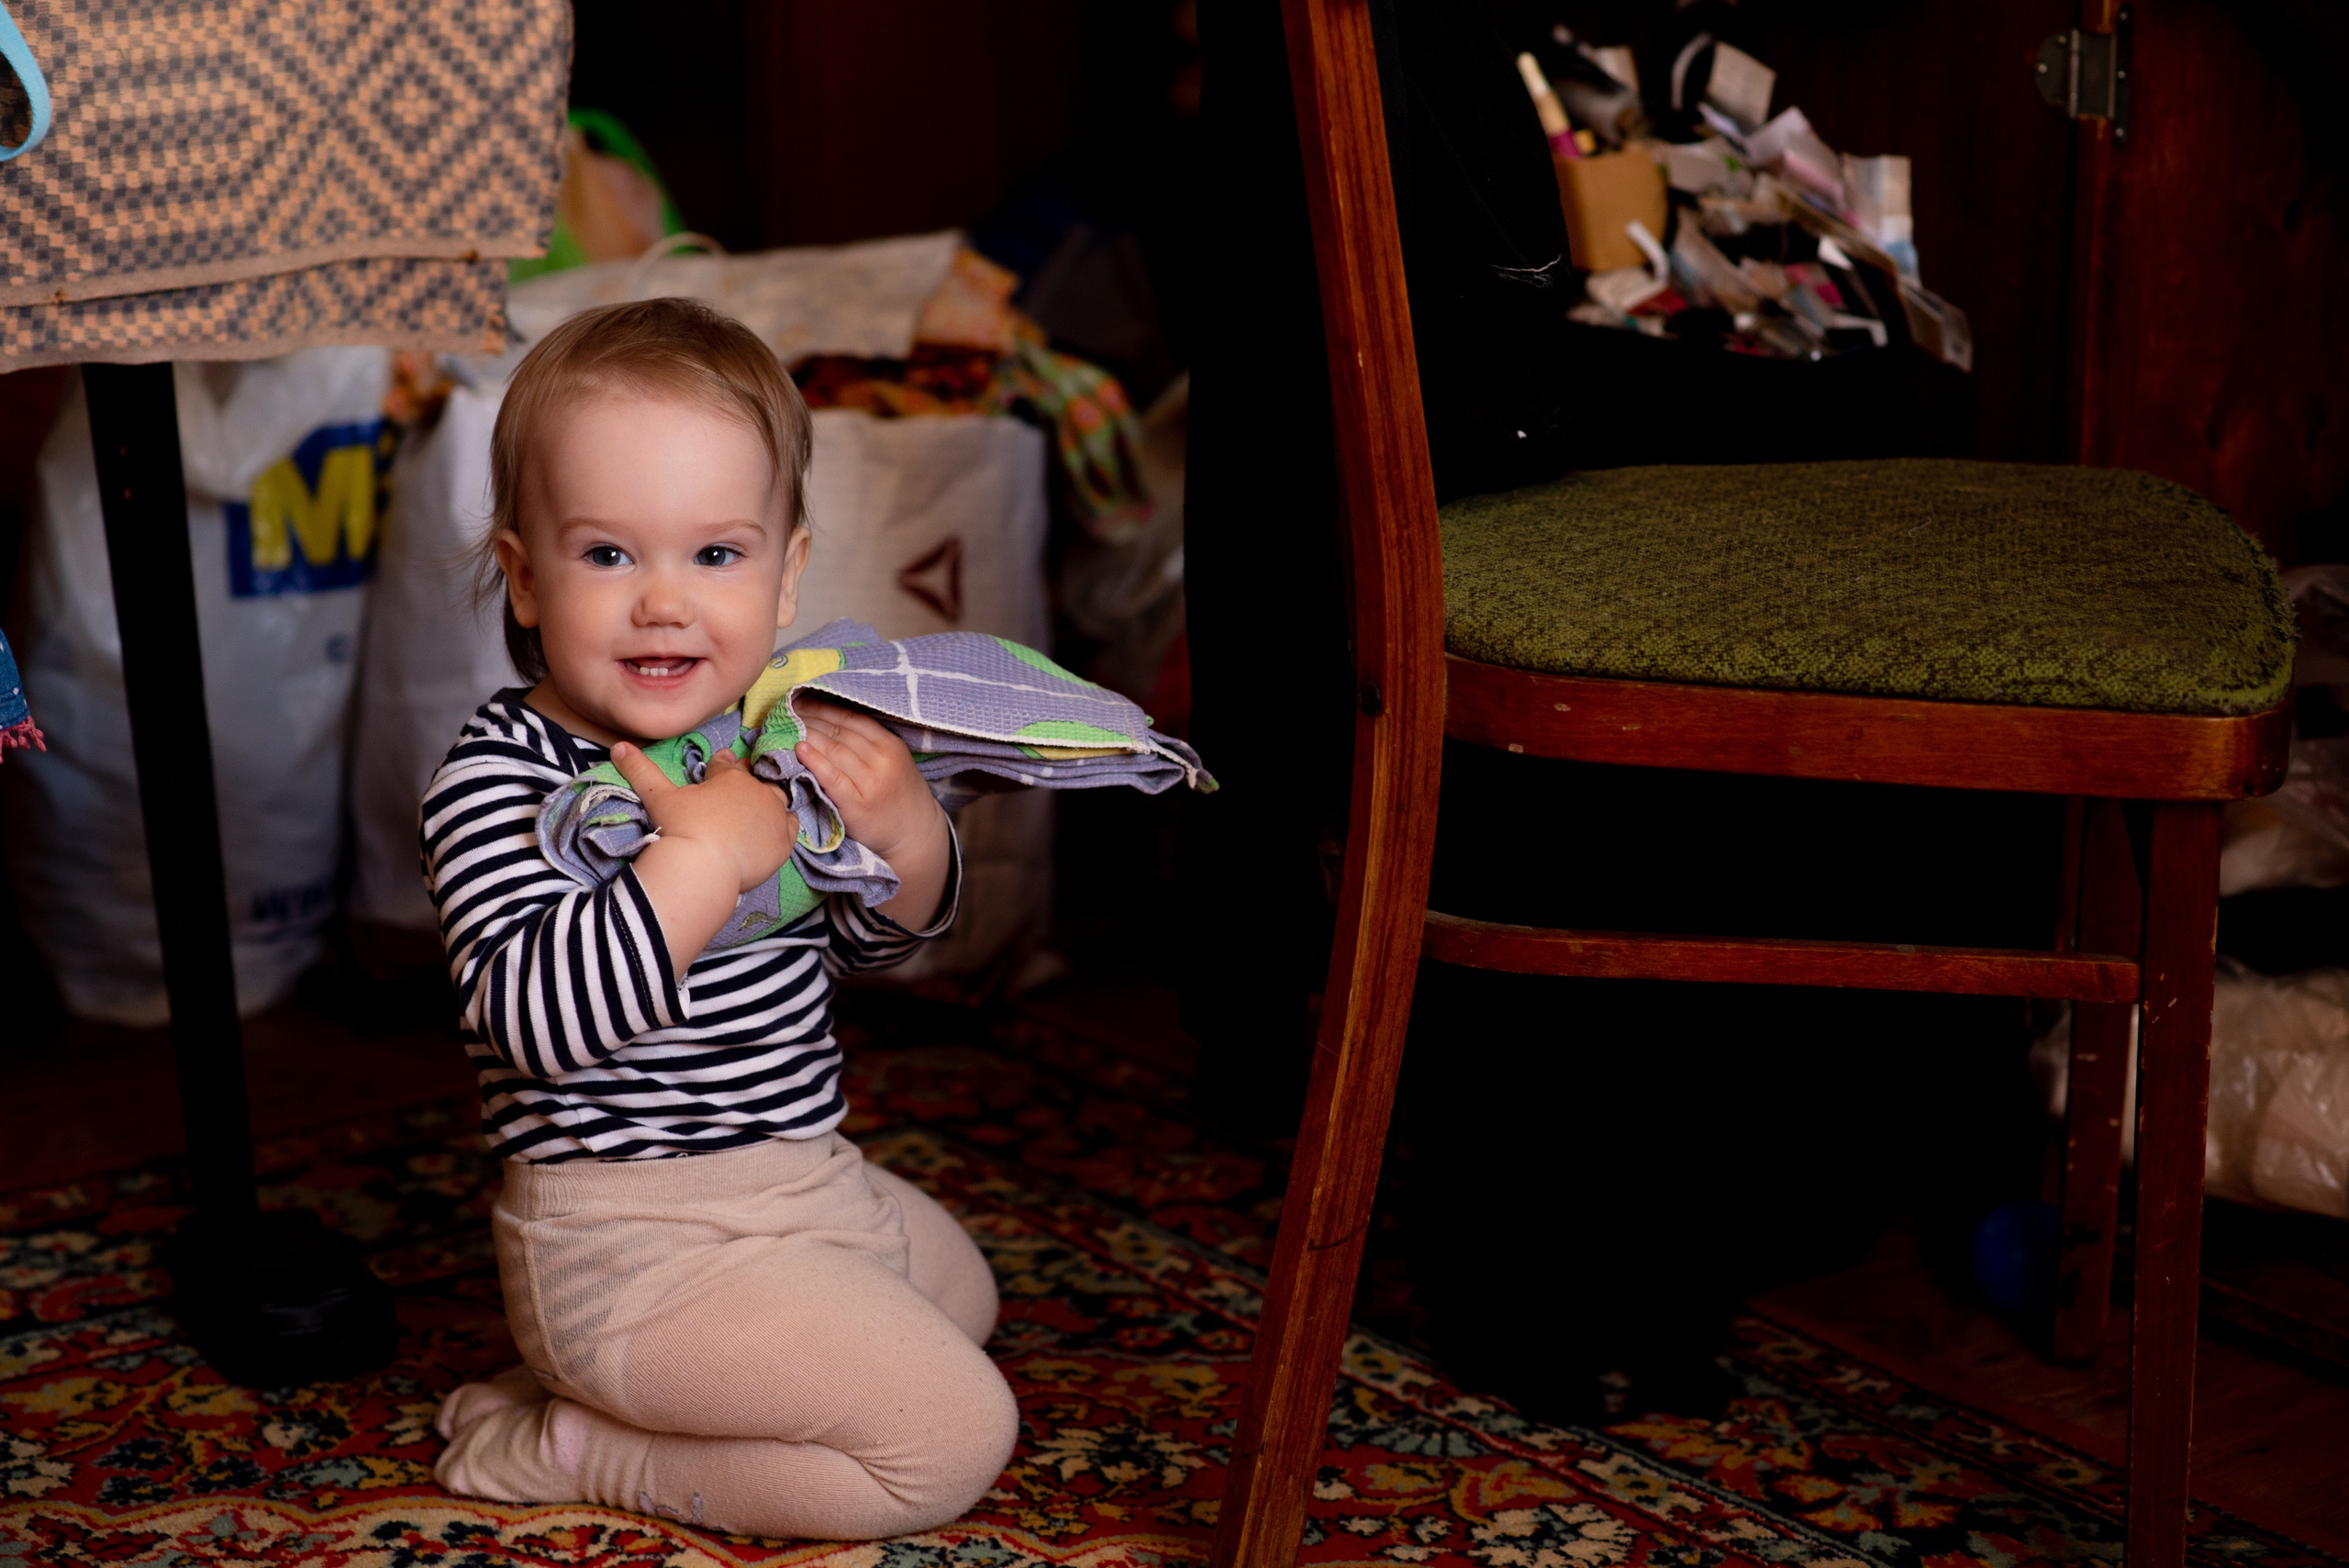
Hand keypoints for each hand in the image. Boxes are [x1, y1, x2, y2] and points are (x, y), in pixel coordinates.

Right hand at [612, 744, 797, 892]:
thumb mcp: (658, 797)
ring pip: (776, 799)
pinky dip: (784, 824)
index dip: (721, 766)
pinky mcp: (783, 841)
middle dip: (746, 783)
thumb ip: (640, 770)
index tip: (718, 768)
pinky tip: (775, 828)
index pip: (726, 764)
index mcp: (730, 777)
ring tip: (756, 811)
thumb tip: (617, 746)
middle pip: (754, 781)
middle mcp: (757, 791)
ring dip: (767, 802)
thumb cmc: (681, 827)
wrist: (703, 867)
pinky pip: (792, 825)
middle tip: (736, 794)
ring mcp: (774, 815)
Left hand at [795, 700, 941, 860]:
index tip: (799, 701)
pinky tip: (800, 750)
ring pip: (834, 751)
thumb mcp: (892, 761)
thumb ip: (866, 743)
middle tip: (785, 712)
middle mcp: (882, 760)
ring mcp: (871, 783)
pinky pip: (832, 778)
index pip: (850, 719)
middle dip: (809, 719)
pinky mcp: (858, 805)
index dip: (822, 708)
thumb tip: (824, 720)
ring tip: (786, 727)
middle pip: (839, 733)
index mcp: (890, 744)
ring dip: (807, 736)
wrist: (914, 832)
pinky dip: (815, 762)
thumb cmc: (897, 793)